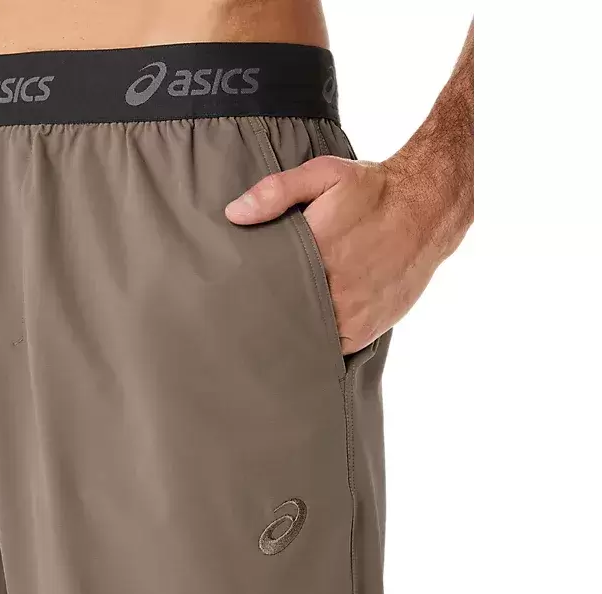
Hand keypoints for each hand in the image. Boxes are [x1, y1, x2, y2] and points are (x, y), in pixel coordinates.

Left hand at [225, 153, 446, 353]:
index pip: (266, 289)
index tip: (233, 300)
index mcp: (316, 254)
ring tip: (273, 330)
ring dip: (294, 334)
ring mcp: (353, 314)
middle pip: (285, 317)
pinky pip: (335, 348)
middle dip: (267, 318)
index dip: (248, 297)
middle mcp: (335, 290)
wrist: (429, 206)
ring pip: (310, 337)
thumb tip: (235, 213)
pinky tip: (307, 335)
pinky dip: (321, 344)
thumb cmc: (372, 190)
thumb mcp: (323, 175)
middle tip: (245, 320)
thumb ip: (276, 191)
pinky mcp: (369, 328)